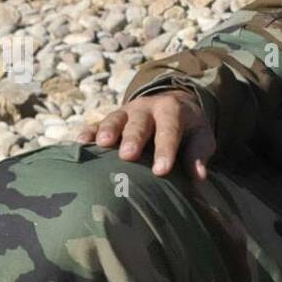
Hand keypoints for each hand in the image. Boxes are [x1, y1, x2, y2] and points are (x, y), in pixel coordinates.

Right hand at [78, 89, 215, 178]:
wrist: (173, 106)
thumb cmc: (189, 129)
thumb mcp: (201, 137)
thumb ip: (199, 154)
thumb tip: (199, 176)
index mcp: (172, 111)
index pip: (169, 130)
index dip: (165, 149)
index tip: (162, 170)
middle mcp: (147, 108)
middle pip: (139, 123)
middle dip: (133, 138)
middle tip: (128, 155)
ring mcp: (126, 112)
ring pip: (115, 119)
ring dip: (107, 131)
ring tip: (102, 145)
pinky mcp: (111, 119)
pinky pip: (97, 123)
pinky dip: (89, 132)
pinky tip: (80, 143)